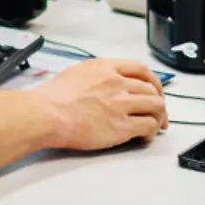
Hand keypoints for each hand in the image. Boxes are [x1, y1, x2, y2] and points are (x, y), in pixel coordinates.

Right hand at [35, 59, 167, 151]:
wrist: (46, 114)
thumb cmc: (52, 98)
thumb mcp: (74, 73)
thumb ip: (94, 76)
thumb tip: (102, 84)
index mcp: (104, 68)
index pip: (140, 68)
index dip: (152, 81)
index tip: (153, 89)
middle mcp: (116, 83)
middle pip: (152, 88)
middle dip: (158, 100)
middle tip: (156, 111)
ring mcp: (121, 103)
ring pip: (156, 105)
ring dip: (159, 116)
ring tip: (154, 125)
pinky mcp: (122, 125)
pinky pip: (149, 125)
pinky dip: (151, 131)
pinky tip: (144, 136)